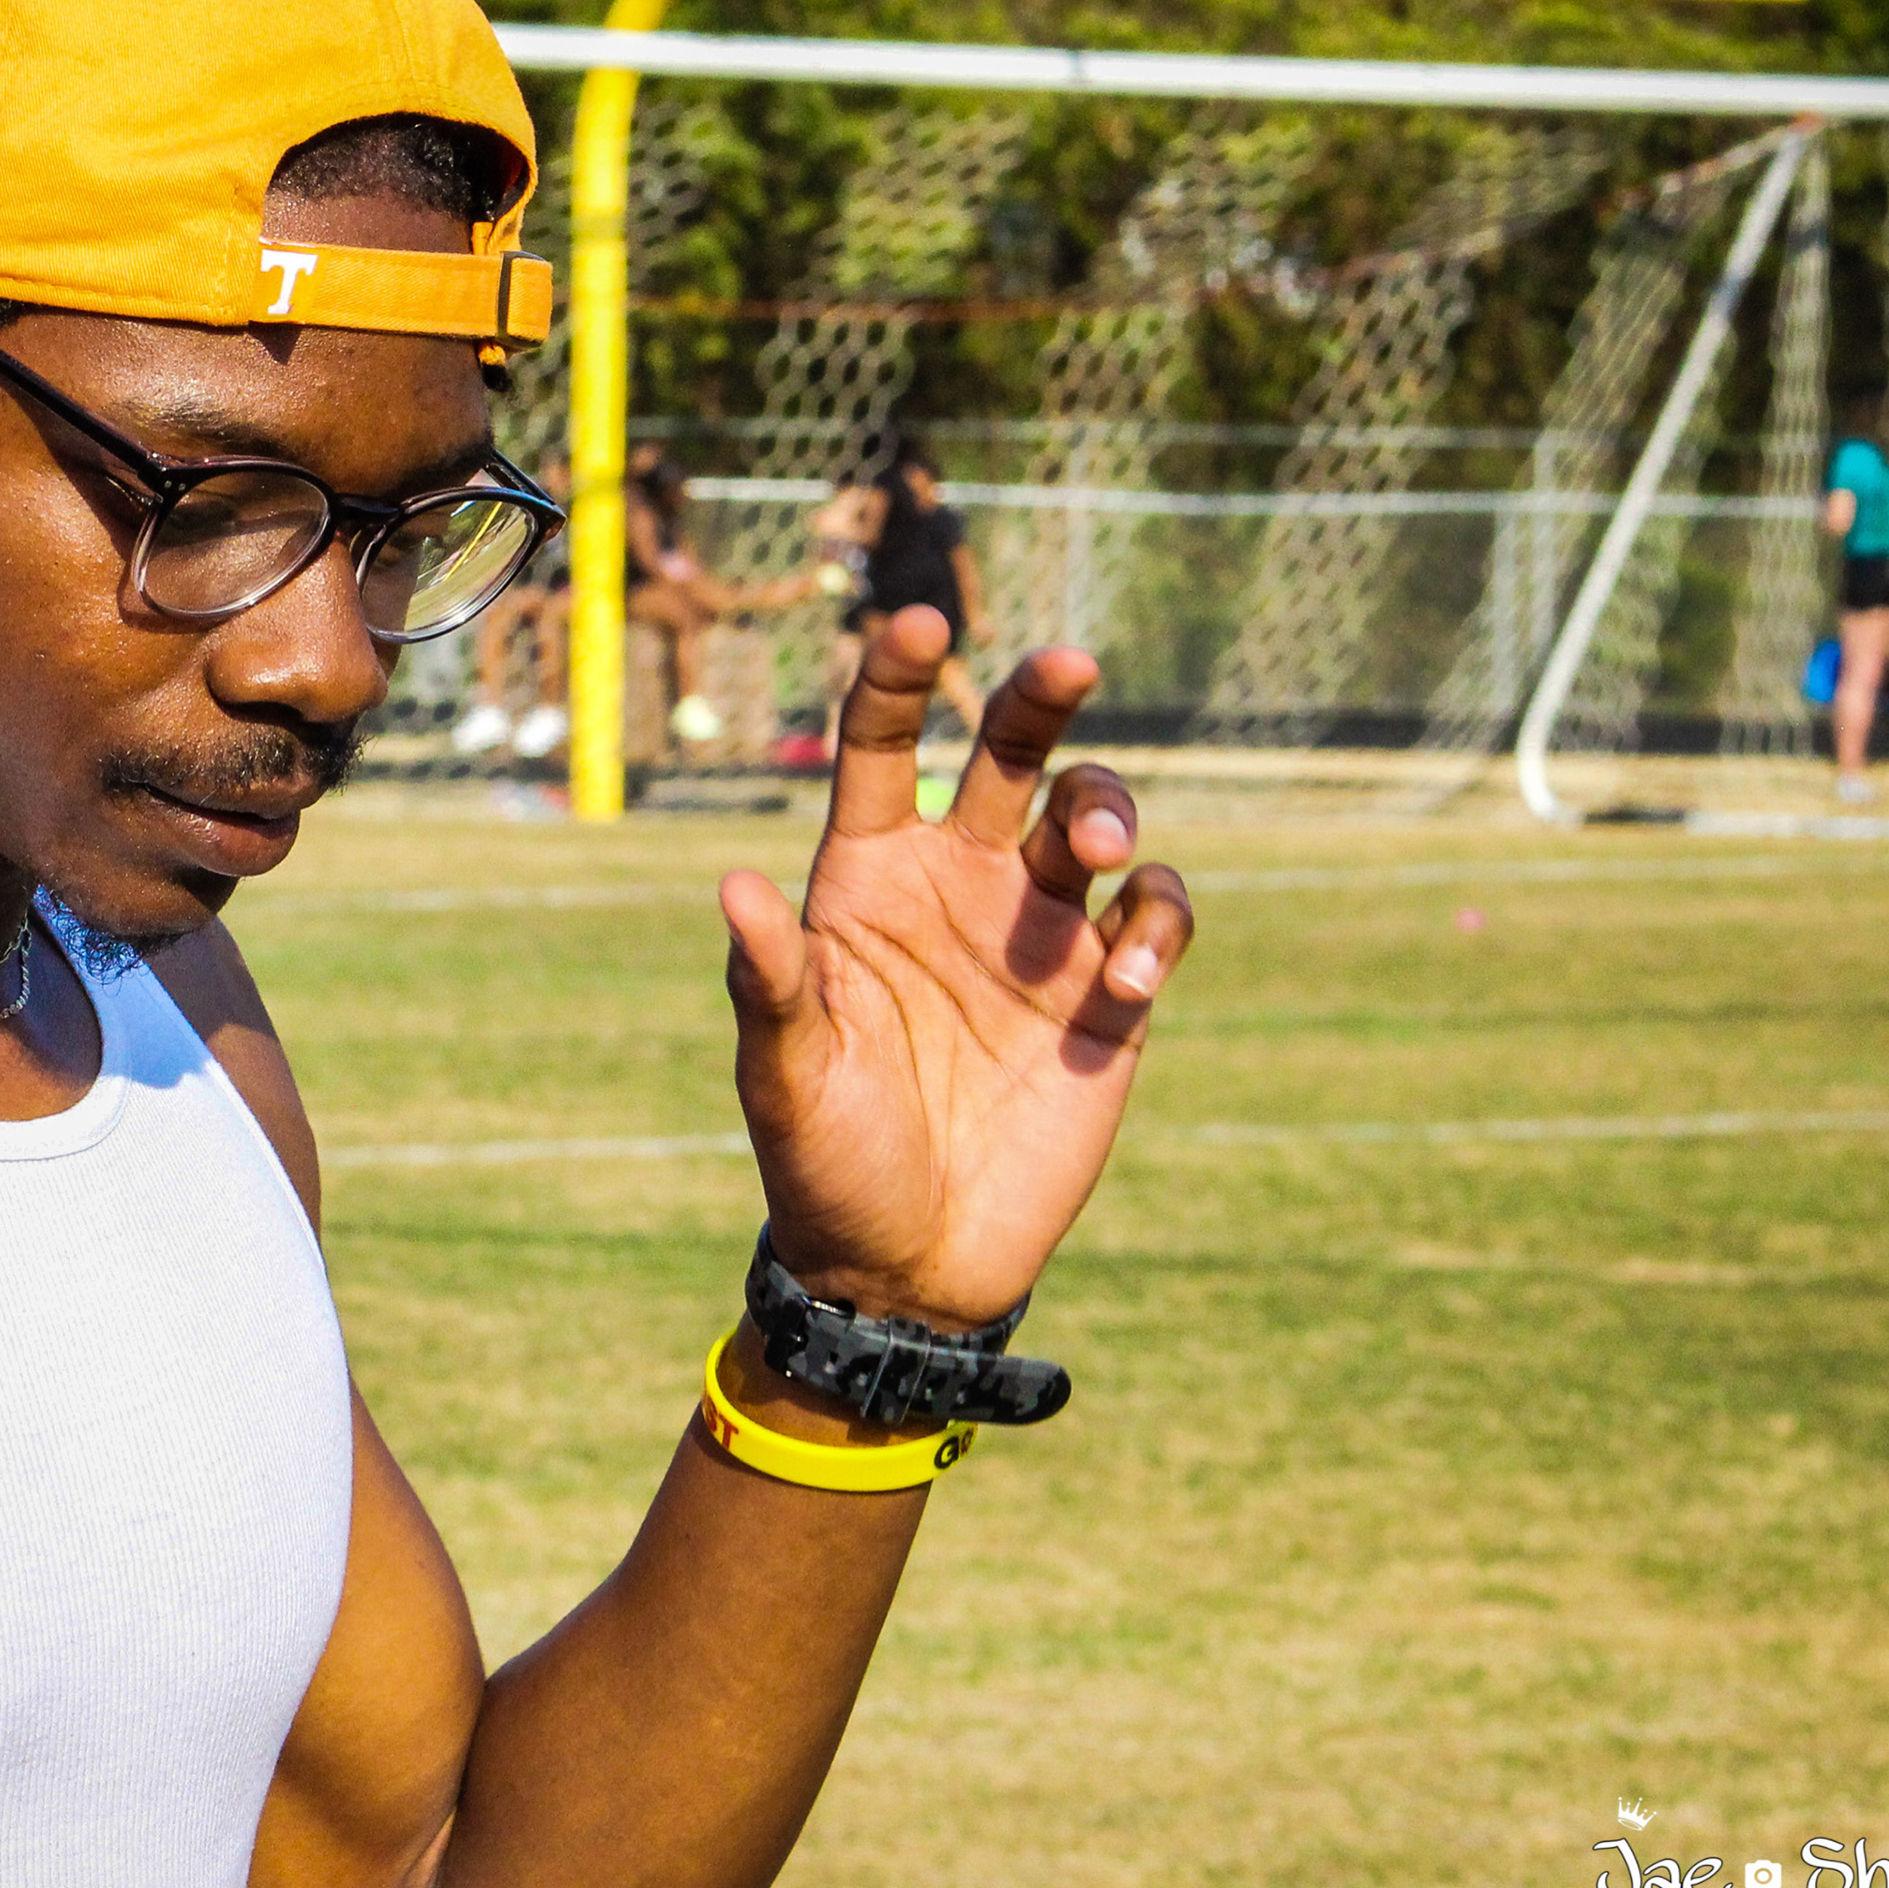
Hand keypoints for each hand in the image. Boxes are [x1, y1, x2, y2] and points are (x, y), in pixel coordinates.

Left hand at [717, 607, 1190, 1329]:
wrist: (911, 1266)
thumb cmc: (825, 1163)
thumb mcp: (785, 1076)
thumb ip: (772, 982)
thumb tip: (732, 887)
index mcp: (867, 880)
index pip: (879, 747)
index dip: (898, 677)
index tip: (923, 621)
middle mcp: (958, 883)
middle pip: (1008, 752)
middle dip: (1039, 697)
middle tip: (1068, 664)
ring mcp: (1039, 931)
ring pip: (1092, 814)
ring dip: (1104, 810)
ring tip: (1092, 860)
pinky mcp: (1109, 992)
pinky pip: (1153, 915)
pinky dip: (1155, 923)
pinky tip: (1126, 977)